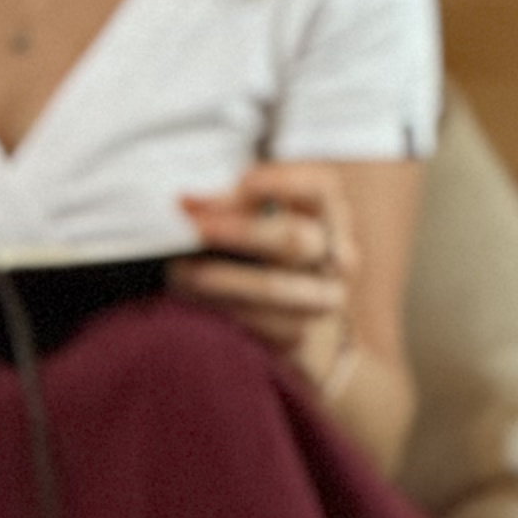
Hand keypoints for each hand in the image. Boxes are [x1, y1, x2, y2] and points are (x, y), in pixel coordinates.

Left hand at [169, 159, 359, 393]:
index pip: (320, 188)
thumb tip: (188, 204)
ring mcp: (323, 298)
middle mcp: (336, 255)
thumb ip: (229, 208)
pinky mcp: (299, 335)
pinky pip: (261, 323)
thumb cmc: (264, 259)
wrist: (295, 327)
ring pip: (274, 287)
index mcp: (328, 214)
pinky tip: (193, 299)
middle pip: (292, 240)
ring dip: (220, 279)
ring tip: (180, 271)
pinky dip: (222, 309)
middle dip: (235, 232)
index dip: (283, 182)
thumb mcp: (255, 223)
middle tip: (192, 229)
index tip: (242, 182)